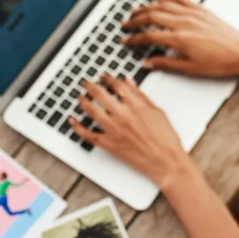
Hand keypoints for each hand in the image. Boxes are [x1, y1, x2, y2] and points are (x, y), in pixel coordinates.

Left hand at [71, 73, 192, 188]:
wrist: (165, 161)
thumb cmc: (165, 139)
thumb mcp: (157, 112)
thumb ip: (141, 96)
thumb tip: (130, 82)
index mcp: (136, 106)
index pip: (117, 86)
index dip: (108, 79)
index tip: (103, 76)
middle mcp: (123, 115)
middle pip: (100, 95)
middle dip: (91, 86)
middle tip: (86, 82)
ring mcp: (114, 130)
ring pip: (92, 111)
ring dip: (83, 101)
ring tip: (80, 97)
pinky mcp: (109, 144)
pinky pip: (88, 134)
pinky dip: (78, 127)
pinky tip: (73, 121)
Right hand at [121, 0, 238, 75]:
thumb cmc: (221, 61)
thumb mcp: (191, 68)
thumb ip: (166, 63)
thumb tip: (149, 63)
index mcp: (179, 38)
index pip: (149, 36)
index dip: (134, 39)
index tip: (126, 41)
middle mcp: (184, 22)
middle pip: (152, 16)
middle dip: (135, 20)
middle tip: (125, 24)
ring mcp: (193, 14)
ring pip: (163, 5)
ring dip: (147, 7)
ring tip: (136, 11)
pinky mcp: (201, 10)